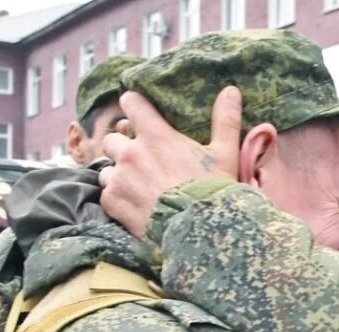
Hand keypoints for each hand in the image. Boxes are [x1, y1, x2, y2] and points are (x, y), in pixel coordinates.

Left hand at [99, 86, 244, 236]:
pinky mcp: (113, 203)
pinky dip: (117, 199)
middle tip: (140, 161)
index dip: (133, 105)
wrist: (199, 234)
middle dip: (123, 147)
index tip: (136, 110)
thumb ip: (225, 121)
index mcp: (156, 136)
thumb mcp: (225, 155)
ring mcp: (119, 178)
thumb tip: (231, 90)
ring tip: (137, 188)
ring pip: (107, 169)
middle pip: (113, 139)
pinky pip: (106, 195)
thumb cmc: (213, 192)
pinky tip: (134, 206)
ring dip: (118, 175)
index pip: (132, 103)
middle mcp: (131, 153)